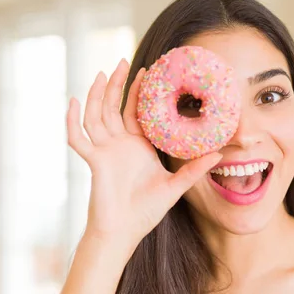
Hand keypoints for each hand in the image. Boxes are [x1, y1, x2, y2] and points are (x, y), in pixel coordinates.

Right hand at [66, 59, 220, 256]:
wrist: (125, 231)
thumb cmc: (147, 211)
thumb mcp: (175, 186)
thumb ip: (194, 169)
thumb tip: (220, 154)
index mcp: (139, 147)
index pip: (138, 112)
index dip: (140, 93)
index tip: (149, 72)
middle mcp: (120, 145)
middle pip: (115, 107)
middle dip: (119, 85)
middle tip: (126, 62)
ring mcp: (105, 151)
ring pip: (97, 115)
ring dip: (98, 94)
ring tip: (104, 73)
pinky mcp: (94, 161)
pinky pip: (79, 138)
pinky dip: (73, 121)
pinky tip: (73, 101)